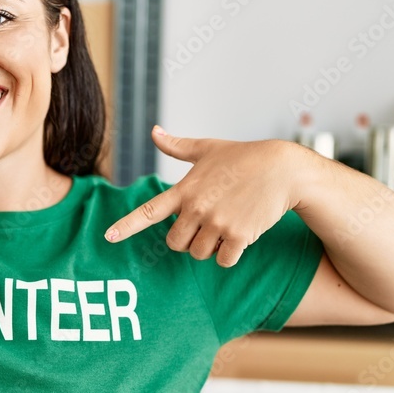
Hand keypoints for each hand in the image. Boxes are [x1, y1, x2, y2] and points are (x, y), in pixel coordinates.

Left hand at [105, 126, 305, 266]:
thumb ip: (177, 146)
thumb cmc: (244, 157)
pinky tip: (239, 237)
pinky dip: (229, 255)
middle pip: (175, 243)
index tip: (108, 237)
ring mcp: (217, 223)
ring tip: (224, 227)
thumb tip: (154, 131)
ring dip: (208, 248)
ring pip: (199, 254)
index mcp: (185, 189)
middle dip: (186, 240)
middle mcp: (197, 208)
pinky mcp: (240, 235)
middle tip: (204, 225)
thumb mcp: (207, 148)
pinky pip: (223, 261)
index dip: (127, 226)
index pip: (149, 210)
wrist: (285, 169)